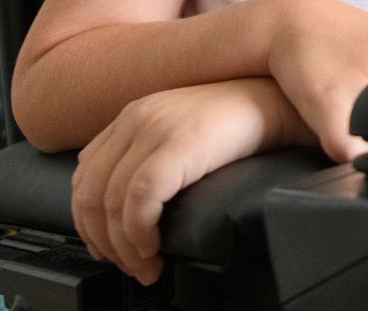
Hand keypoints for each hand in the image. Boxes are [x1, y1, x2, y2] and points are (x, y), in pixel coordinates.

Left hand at [70, 78, 290, 286]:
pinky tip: (154, 247)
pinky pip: (140, 199)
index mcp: (132, 115)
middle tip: (127, 265)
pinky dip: (139, 232)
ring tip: (145, 266)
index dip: (87, 220)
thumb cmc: (242, 123)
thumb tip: (136, 206)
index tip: (106, 246)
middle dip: (103, 241)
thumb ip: (155, 154)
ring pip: (112, 202)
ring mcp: (155, 129)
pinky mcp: (178, 143)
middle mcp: (136, 118)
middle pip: (91, 193)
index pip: (85, 175)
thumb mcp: (185, 132)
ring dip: (124, 247)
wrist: (281, 101)